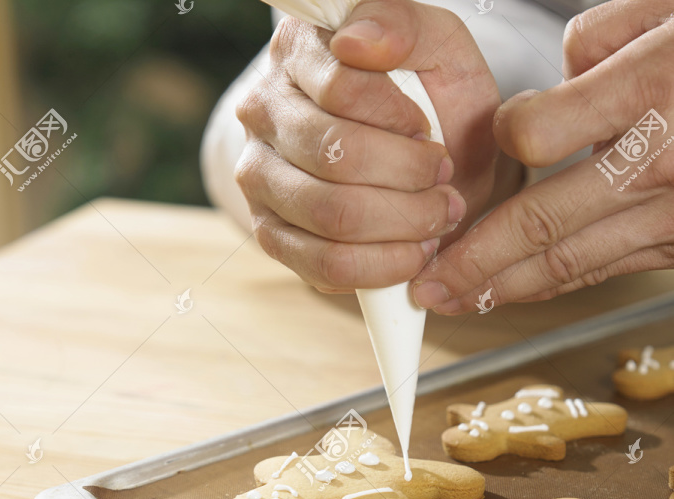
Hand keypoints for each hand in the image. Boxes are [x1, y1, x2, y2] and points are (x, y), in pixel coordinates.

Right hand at [235, 0, 501, 291]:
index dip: (399, 122)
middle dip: (407, 178)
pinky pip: (323, 266)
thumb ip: (404, 26)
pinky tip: (413, 252)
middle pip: (334, 157)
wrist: (428, 161)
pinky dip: (381, 266)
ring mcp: (260, 180)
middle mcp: (262, 114)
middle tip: (445, 185)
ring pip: (330, 215)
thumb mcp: (438, 49)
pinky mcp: (272, 236)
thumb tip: (356, 41)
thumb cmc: (433, 103)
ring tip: (436, 218)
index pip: (341, 89)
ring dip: (401, 224)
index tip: (429, 133)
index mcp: (296, 53)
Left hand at [413, 0, 673, 314]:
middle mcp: (659, 163)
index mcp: (653, 90)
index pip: (535, 130)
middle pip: (541, 225)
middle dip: (473, 261)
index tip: (496, 136)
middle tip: (423, 287)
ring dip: (502, 288)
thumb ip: (612, 31)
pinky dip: (555, 284)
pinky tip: (517, 291)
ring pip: (572, 262)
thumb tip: (562, 66)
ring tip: (451, 302)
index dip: (503, 136)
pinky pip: (608, 269)